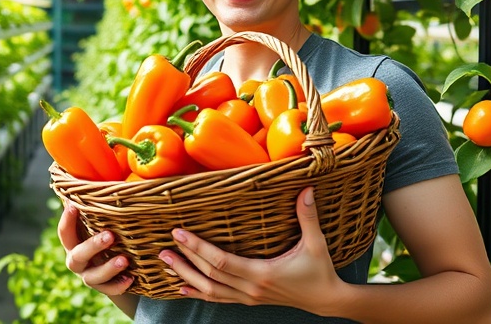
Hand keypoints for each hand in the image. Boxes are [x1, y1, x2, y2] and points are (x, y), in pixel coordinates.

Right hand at [57, 203, 133, 295]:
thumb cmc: (111, 238)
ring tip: (125, 260)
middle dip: (93, 246)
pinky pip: (109, 290)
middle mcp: (78, 260)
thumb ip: (101, 208)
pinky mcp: (104, 289)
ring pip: (92, 276)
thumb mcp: (103, 224)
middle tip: (110, 236)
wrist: (119, 271)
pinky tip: (131, 279)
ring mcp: (89, 276)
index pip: (65, 232)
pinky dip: (119, 285)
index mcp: (75, 242)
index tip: (73, 206)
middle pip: (77, 255)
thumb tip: (109, 167)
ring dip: (108, 268)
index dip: (66, 220)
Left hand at [158, 187, 344, 313]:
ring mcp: (248, 296)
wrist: (326, 300)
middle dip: (185, 260)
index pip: (221, 261)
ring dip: (186, 277)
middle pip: (209, 275)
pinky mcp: (248, 300)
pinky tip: (182, 288)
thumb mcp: (316, 244)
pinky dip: (199, 292)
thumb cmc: (320, 271)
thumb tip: (306, 189)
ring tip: (166, 265)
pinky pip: (218, 298)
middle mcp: (250, 288)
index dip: (198, 248)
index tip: (179, 234)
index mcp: (261, 273)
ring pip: (210, 290)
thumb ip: (308, 217)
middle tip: (163, 248)